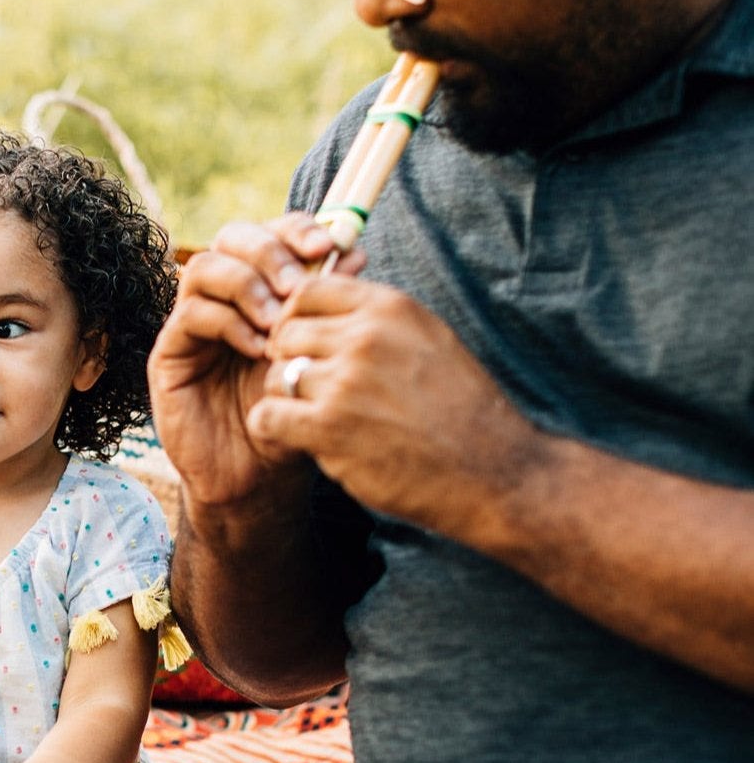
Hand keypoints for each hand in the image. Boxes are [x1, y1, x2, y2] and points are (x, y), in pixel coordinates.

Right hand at [150, 216, 366, 505]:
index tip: (329, 247)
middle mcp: (222, 299)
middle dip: (269, 251)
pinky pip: (190, 315)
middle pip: (231, 237)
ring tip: (279, 322)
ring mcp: (192, 324)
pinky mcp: (169, 354)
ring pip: (204, 267)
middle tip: (298, 284)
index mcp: (260, 291)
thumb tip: (353, 254)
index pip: (269, 234)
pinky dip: (228, 321)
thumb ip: (329, 309)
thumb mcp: (317, 359)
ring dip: (248, 286)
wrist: (258, 478)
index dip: (295, 229)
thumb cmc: (291, 418)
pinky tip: (257, 348)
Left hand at [255, 272, 543, 535]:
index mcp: (390, 307)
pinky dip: (273, 429)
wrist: (495, 471)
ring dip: (287, 401)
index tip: (305, 347)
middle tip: (310, 392)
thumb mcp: (429, 340)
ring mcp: (346, 382)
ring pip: (274, 378)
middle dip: (288, 362)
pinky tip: (298, 439)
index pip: (306, 291)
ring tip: (318, 420)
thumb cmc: (461, 410)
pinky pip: (266, 417)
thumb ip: (378, 320)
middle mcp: (366, 337)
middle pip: (284, 334)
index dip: (294, 320)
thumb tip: (324, 302)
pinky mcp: (330, 429)